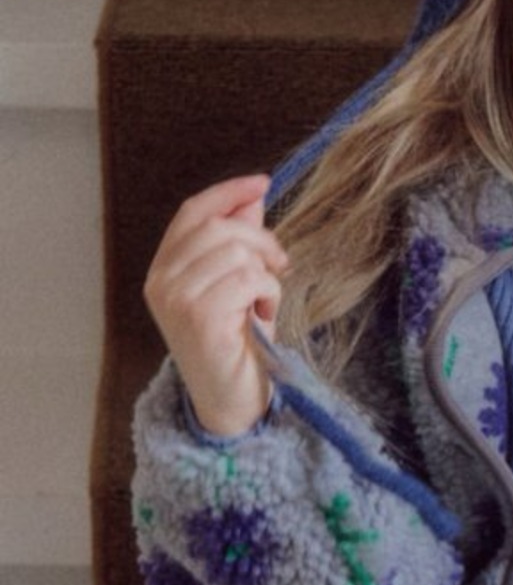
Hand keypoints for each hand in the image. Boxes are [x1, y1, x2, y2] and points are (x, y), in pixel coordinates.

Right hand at [144, 174, 288, 435]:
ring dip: (266, 275)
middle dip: (261, 240)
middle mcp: (161, 282)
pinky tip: (262, 316)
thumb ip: (238, 242)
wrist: (234, 402)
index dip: (228, 193)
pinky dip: (269, 294)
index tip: (262, 182)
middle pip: (219, 227)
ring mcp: (176, 299)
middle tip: (279, 265)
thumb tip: (252, 196)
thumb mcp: (238, 285)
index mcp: (164, 270)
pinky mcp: (199, 317)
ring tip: (263, 302)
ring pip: (237, 252)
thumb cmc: (238, 345)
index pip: (192, 212)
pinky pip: (249, 279)